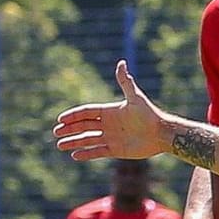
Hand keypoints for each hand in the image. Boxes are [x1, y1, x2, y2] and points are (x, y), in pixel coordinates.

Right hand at [52, 60, 171, 161]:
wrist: (162, 133)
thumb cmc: (149, 114)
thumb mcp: (135, 97)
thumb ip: (125, 82)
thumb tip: (121, 63)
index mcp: (109, 111)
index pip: (86, 113)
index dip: (73, 116)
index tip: (60, 119)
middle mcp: (108, 124)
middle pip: (83, 126)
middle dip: (69, 129)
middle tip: (56, 132)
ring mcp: (111, 137)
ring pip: (88, 140)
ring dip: (74, 142)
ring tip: (60, 145)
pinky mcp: (116, 150)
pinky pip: (98, 152)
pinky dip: (86, 153)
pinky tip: (75, 155)